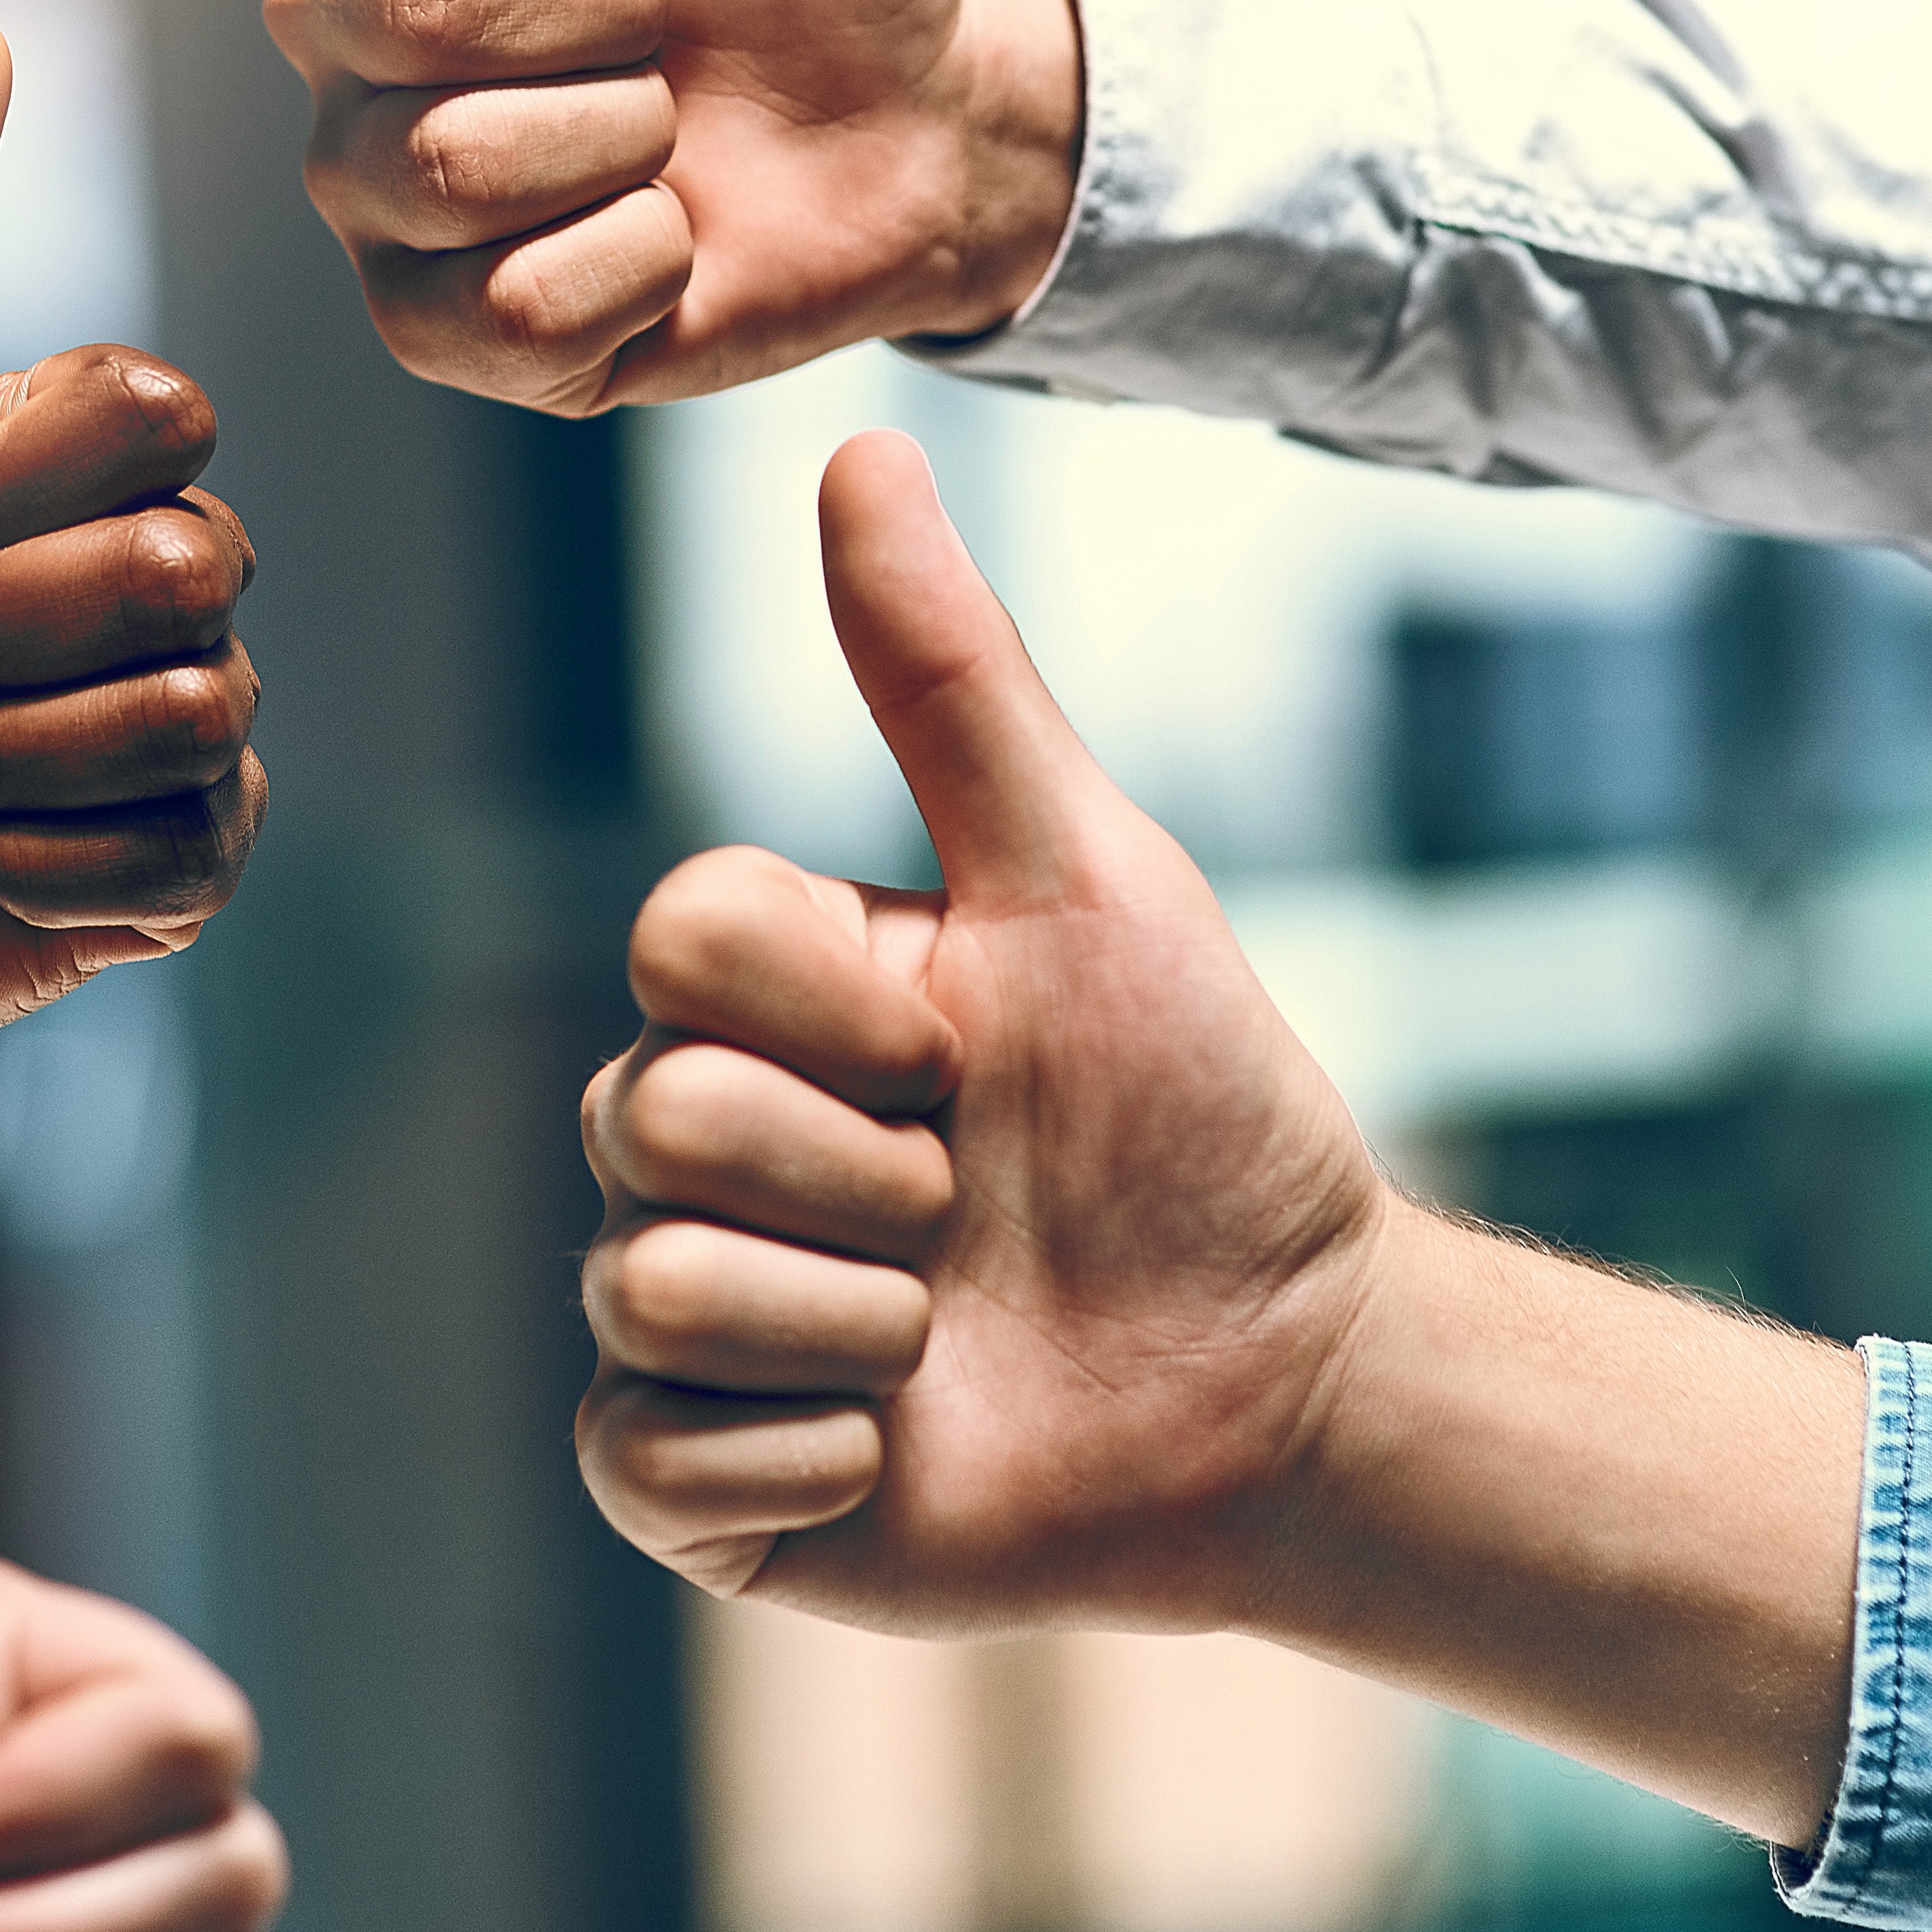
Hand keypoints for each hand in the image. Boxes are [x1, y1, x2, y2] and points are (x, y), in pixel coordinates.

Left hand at [0, 13, 264, 1076]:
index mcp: (61, 474)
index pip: (168, 413)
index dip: (30, 482)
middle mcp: (137, 588)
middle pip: (200, 559)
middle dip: (13, 630)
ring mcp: (164, 737)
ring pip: (200, 706)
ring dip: (22, 754)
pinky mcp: (168, 877)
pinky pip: (189, 843)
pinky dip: (51, 865)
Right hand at [262, 0, 1083, 411]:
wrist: (941, 93)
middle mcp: (343, 22)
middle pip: (413, 13)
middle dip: (615, 2)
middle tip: (680, 0)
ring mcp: (383, 188)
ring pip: (444, 167)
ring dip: (629, 139)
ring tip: (678, 116)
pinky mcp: (454, 330)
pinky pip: (508, 310)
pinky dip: (643, 265)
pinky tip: (679, 225)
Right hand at [576, 438, 1864, 1849]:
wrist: (1286, 1371)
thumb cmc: (1200, 1107)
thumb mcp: (1088, 875)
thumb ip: (947, 677)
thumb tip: (859, 445)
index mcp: (761, 993)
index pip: (680, 939)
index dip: (851, 1010)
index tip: (971, 1049)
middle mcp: (692, 1140)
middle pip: (654, 1114)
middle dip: (870, 1176)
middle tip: (977, 1207)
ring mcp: (687, 1316)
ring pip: (647, 1282)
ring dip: (855, 1322)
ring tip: (952, 1329)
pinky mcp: (698, 1486)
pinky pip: (645, 1457)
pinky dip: (805, 1463)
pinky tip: (903, 1446)